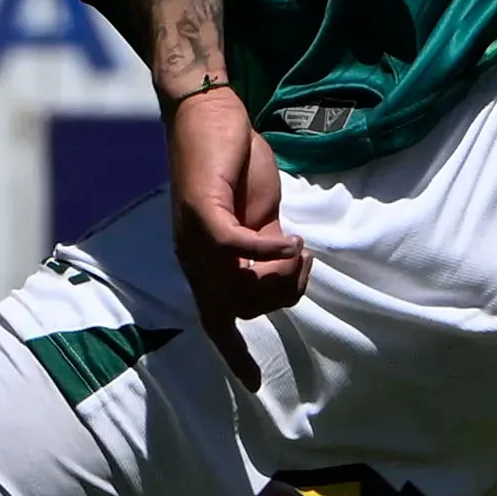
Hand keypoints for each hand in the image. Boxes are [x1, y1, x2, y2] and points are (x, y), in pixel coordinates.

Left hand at [165, 83, 309, 381]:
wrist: (208, 112)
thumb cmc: (232, 161)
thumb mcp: (255, 215)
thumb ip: (262, 246)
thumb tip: (283, 271)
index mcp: (205, 262)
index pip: (216, 320)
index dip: (234, 354)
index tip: (254, 384)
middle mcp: (194, 257)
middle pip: (243, 308)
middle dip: (283, 294)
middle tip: (302, 261)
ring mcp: (194, 238)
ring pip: (242, 285)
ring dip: (283, 271)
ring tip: (299, 245)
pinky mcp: (202, 213)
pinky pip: (238, 250)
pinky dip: (270, 250)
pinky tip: (291, 237)